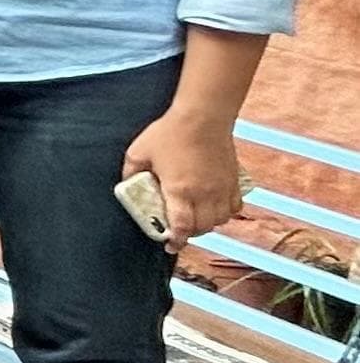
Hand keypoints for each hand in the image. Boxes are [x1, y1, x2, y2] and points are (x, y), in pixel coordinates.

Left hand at [123, 108, 245, 247]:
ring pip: (220, 220)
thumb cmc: (170, 133)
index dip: (177, 241)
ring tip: (195, 219)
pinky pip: (234, 207)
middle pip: (202, 228)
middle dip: (190, 234)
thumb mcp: (138, 152)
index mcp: (179, 190)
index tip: (170, 245)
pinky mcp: (234, 181)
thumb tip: (128, 185)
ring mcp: (222, 188)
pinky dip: (225, 213)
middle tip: (179, 230)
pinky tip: (214, 208)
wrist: (203, 117)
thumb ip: (130, 172)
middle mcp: (204, 193)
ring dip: (207, 225)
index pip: (182, 227)